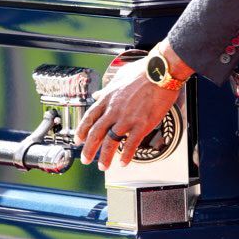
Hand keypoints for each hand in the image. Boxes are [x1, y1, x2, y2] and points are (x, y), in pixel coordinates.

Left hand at [77, 57, 180, 171]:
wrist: (160, 72)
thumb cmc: (142, 71)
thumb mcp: (119, 77)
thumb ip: (107, 88)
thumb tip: (98, 93)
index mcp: (108, 98)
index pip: (89, 118)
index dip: (82, 131)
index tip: (78, 140)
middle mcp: (114, 110)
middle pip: (96, 133)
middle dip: (89, 149)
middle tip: (86, 159)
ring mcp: (127, 118)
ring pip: (110, 142)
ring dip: (105, 157)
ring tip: (102, 166)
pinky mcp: (142, 124)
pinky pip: (131, 144)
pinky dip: (126, 155)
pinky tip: (123, 162)